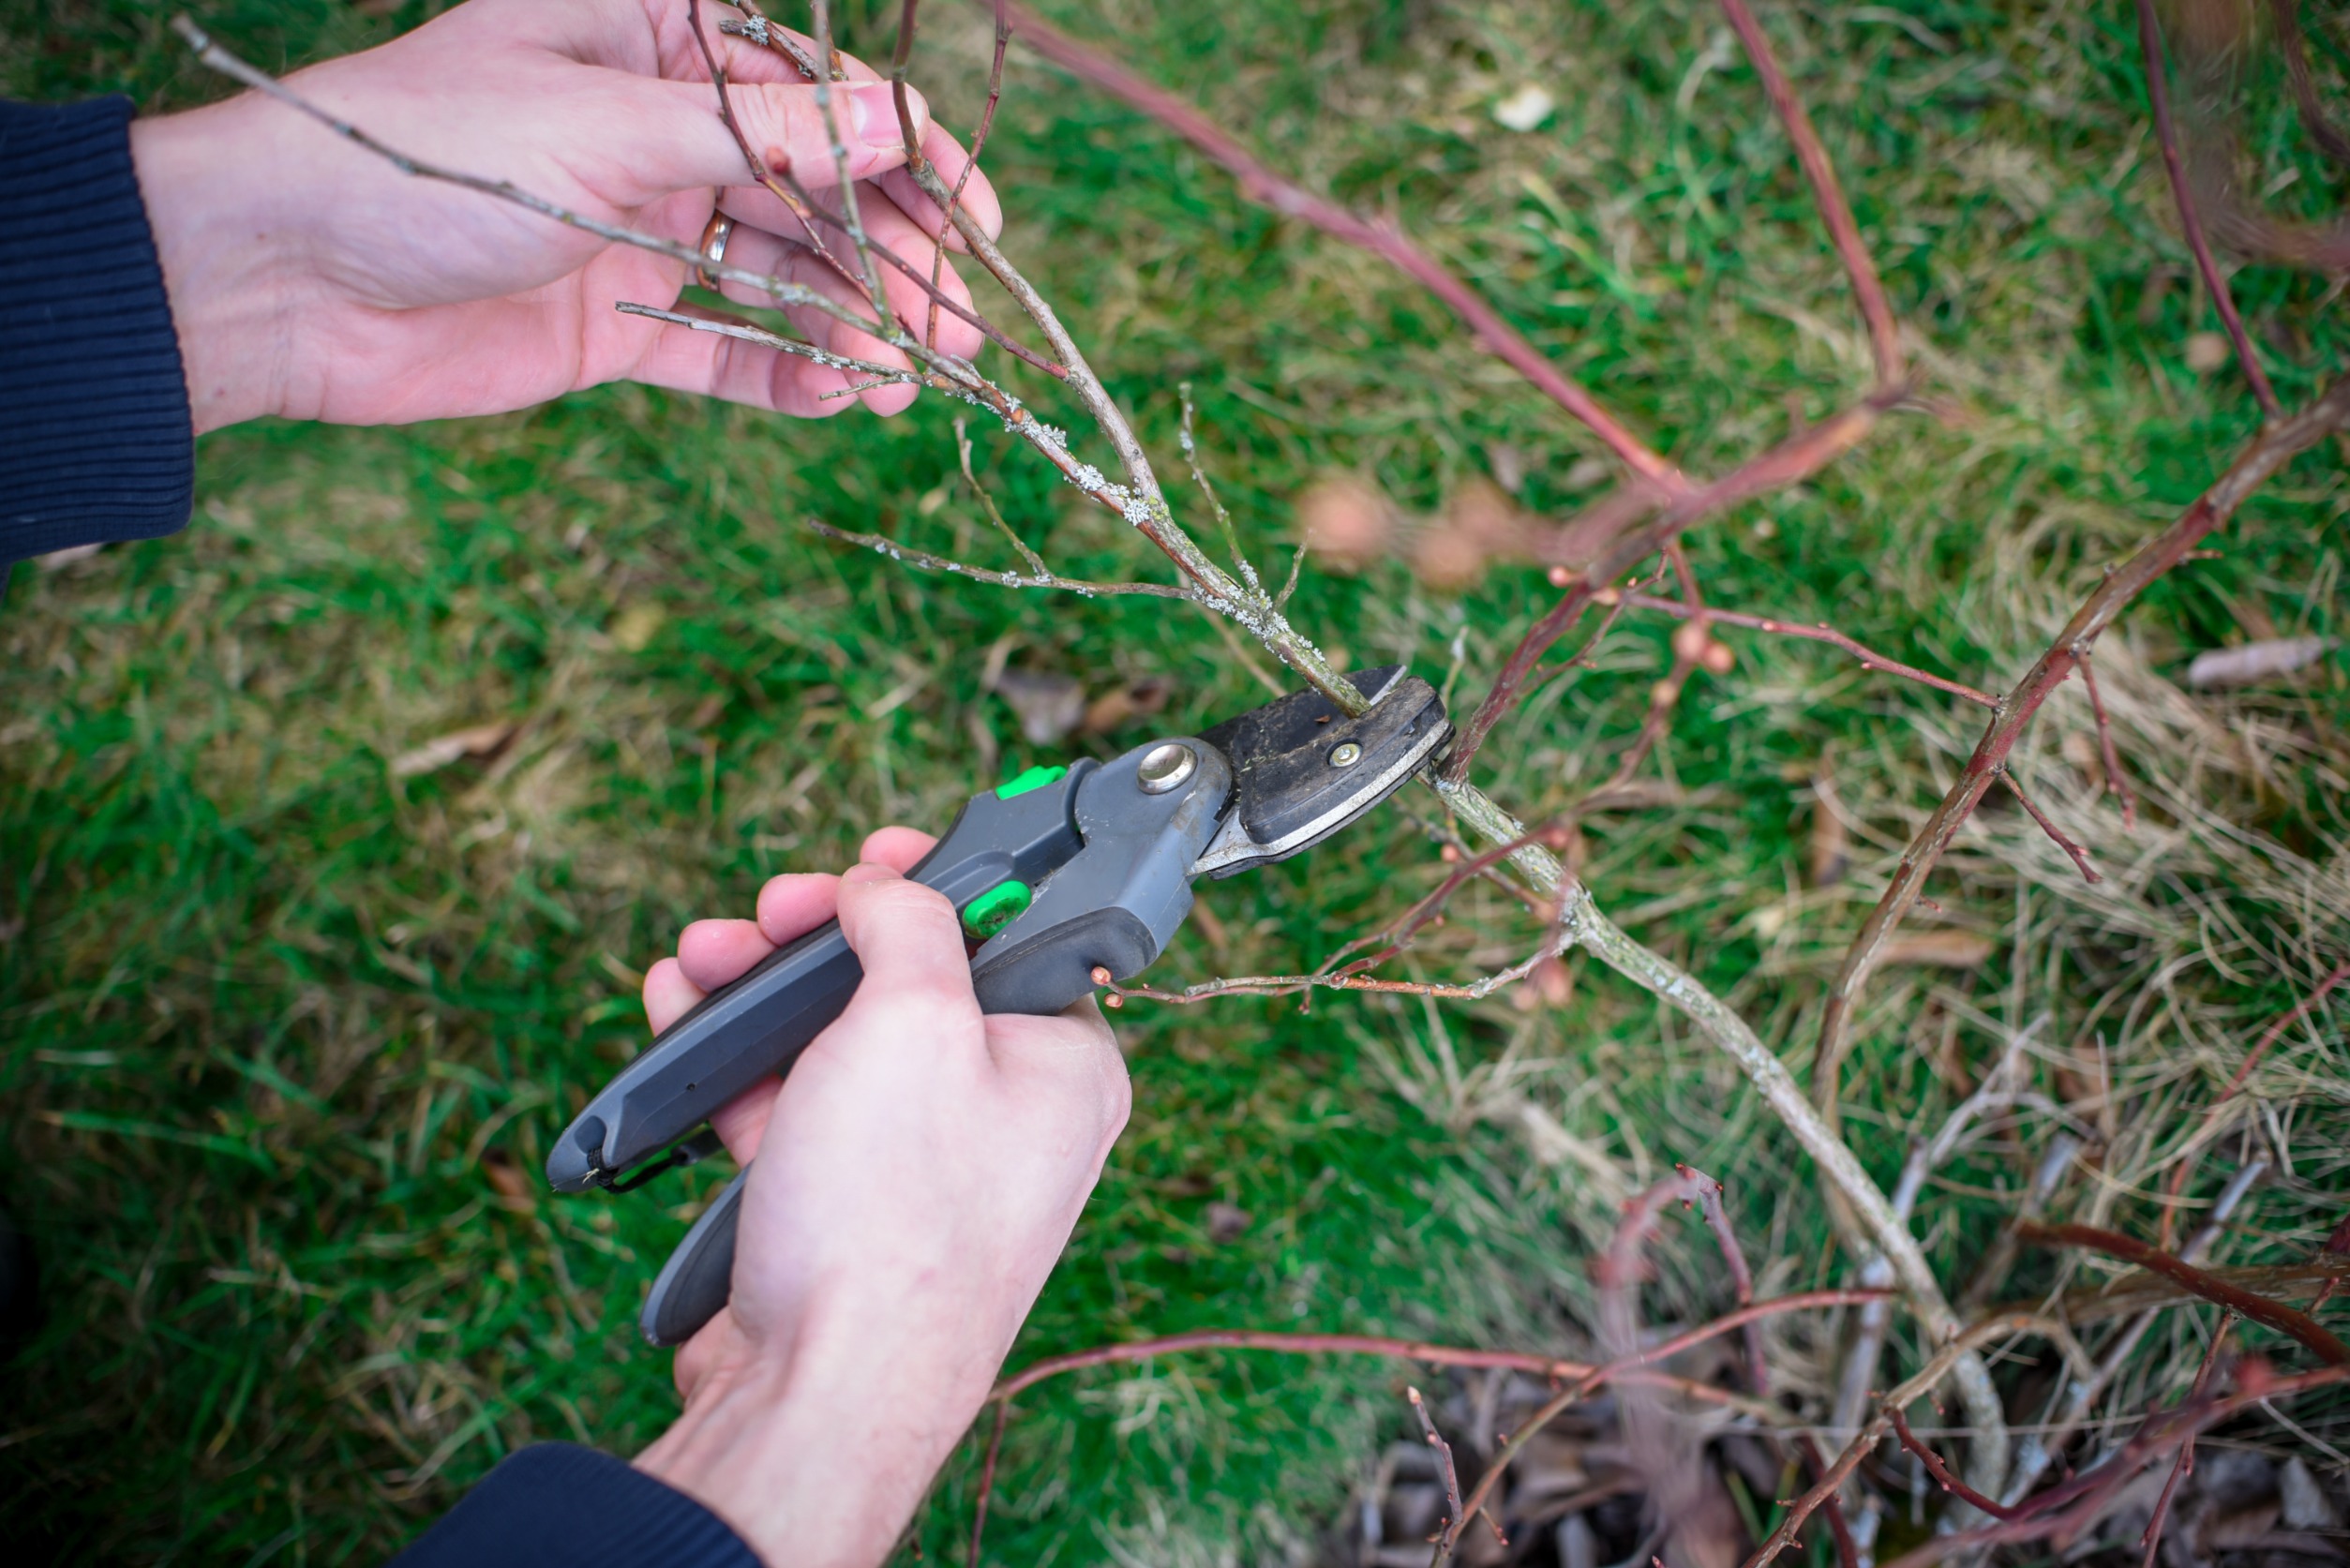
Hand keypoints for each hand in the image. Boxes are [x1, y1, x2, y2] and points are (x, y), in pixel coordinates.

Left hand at [130, 0, 1000, 431]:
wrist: (283, 279)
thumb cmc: (424, 156)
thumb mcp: (609, 128)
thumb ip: (763, 139)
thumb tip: (897, 128)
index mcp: (650, 40)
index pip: (811, 89)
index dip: (902, 149)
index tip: (978, 215)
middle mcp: (656, 129)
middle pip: (812, 188)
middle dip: (892, 250)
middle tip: (964, 317)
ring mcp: (640, 228)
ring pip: (781, 272)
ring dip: (856, 318)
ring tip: (921, 368)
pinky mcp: (616, 322)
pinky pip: (722, 347)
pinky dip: (785, 372)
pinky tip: (846, 394)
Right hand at [629, 828, 1130, 1567]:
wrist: (816, 1394)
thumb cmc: (892, 1217)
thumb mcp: (914, 1020)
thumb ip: (909, 924)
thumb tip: (887, 887)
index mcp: (1065, 1067)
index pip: (1015, 935)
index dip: (941, 882)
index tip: (877, 855)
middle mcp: (1004, 1116)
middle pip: (912, 981)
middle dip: (824, 935)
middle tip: (770, 910)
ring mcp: (920, 1165)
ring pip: (839, 1038)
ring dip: (765, 985)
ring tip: (702, 955)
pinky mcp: (844, 1207)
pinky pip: (793, 1102)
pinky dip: (739, 1055)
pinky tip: (685, 1009)